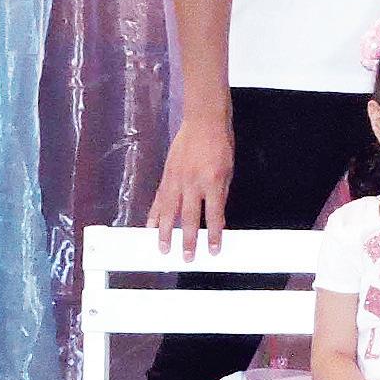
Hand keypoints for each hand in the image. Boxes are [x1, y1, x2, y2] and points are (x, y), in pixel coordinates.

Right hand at [148, 112, 233, 259]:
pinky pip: (159, 199)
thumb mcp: (228, 171)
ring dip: (166, 232)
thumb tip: (215, 216)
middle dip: (188, 240)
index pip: (214, 214)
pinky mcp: (166, 176)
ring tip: (163, 248)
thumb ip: (220, 194)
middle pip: (189, 217)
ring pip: (169, 211)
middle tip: (187, 257)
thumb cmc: (219, 145)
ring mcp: (176, 180)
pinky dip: (155, 215)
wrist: (203, 122)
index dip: (214, 234)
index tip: (214, 250)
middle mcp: (193, 183)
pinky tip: (151, 228)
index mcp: (213, 181)